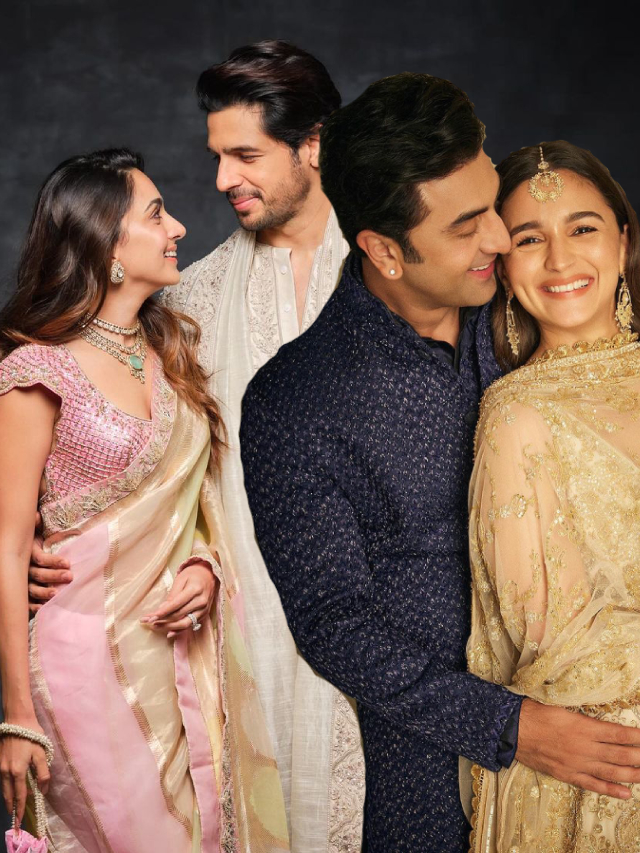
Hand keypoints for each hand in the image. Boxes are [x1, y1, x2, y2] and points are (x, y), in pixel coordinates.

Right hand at [0, 721, 49, 823]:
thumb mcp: (41, 754)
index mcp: (17, 771)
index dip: (20, 809)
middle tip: (14, 819)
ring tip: (13, 807)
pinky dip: (6, 787)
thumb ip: (43, 774)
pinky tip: (11, 788)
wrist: (18, 720)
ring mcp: (0, 766)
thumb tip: (43, 790)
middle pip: (8, 795)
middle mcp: (6, 771)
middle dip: (11, 808)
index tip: (20, 821)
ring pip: (4, 788)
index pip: (19, 796)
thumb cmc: (32, 736)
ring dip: (9, 798)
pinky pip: (2, 779)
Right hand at [28, 512, 72, 613]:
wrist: (18, 553)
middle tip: (70, 576)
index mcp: (28, 554)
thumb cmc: (32, 543)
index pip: (39, 558)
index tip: (68, 563)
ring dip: (44, 592)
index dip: (53, 561)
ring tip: (57, 594)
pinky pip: (26, 601)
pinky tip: (43, 607)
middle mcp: (23, 569)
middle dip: (53, 576)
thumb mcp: (33, 533)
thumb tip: (36, 516)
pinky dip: (33, 606)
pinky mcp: (22, 593)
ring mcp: (21, 582)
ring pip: (31, 589)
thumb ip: (36, 526)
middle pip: (37, 574)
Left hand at [140, 562, 216, 638]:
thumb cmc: (193, 575)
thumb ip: (172, 595)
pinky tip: (169, 634)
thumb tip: (161, 609)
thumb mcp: (181, 579)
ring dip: (168, 627)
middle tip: (148, 621)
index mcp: (195, 590)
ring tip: (155, 626)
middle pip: (179, 615)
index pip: (176, 604)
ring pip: (184, 624)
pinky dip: (179, 631)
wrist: (209, 575)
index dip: (162, 612)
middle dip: (162, 620)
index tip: (150, 617)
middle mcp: (201, 602)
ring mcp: (204, 610)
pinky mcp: (203, 615)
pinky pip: (190, 626)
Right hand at [516, 698, 639, 798]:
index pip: (618, 733)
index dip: (636, 737)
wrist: (514, 730)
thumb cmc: (537, 713)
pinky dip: (611, 790)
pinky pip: (593, 784)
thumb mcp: (563, 708)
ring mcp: (577, 763)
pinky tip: (626, 793)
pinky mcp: (568, 774)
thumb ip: (584, 718)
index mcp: (584, 727)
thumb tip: (602, 724)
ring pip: (611, 771)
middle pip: (620, 754)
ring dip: (632, 774)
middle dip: (639, 756)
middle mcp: (585, 747)